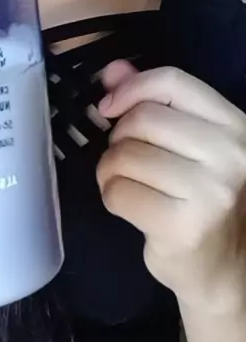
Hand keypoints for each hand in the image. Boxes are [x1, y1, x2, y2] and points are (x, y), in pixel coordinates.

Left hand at [97, 62, 245, 313]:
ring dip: (110, 169)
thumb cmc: (202, 200)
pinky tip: (129, 205)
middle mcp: (230, 154)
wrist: (226, 270)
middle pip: (143, 119)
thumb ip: (153, 102)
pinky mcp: (184, 226)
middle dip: (119, 137)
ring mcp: (211, 191)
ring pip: (125, 155)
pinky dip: (111, 195)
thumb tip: (112, 70)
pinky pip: (119, 191)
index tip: (108, 106)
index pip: (174, 82)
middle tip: (126, 159)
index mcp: (234, 124)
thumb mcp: (188, 145)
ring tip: (126, 183)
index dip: (131, 87)